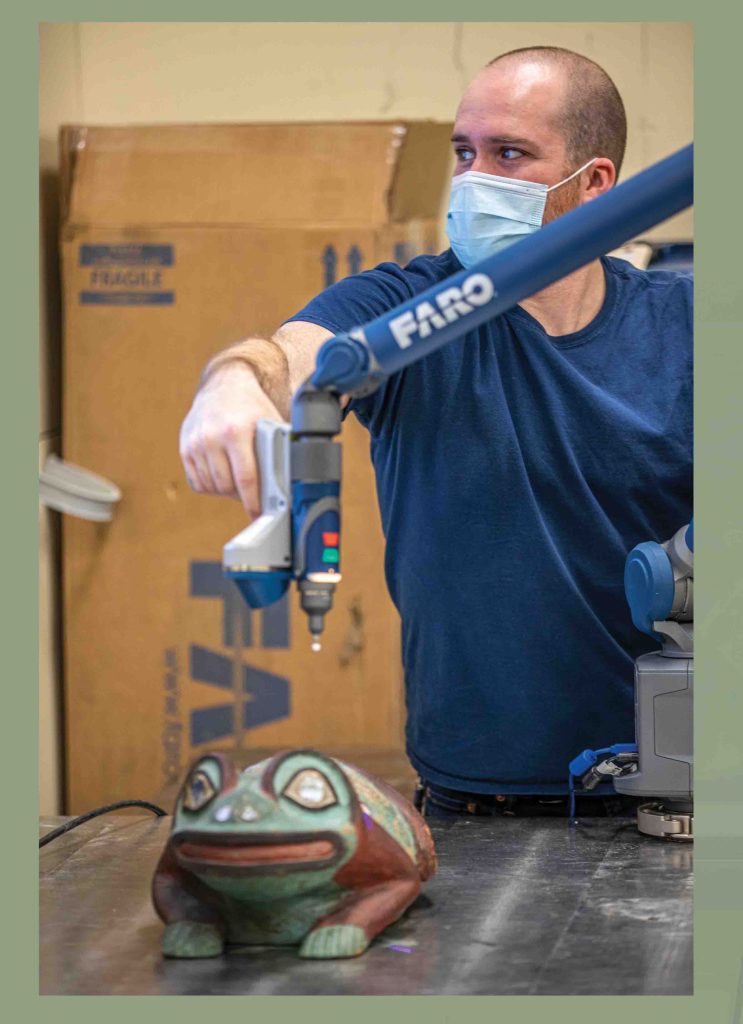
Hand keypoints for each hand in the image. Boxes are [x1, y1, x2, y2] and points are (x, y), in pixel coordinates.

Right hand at [179, 362, 282, 519]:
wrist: (223, 384)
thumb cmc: (252, 407)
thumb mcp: (269, 422)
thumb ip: (277, 449)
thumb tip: (290, 481)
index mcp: (236, 431)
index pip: (245, 478)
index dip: (253, 502)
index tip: (258, 514)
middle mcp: (212, 437)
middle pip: (226, 486)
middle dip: (240, 496)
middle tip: (252, 495)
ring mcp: (195, 442)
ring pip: (211, 486)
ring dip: (225, 491)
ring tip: (238, 482)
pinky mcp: (185, 447)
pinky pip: (197, 482)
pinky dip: (210, 486)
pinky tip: (222, 476)